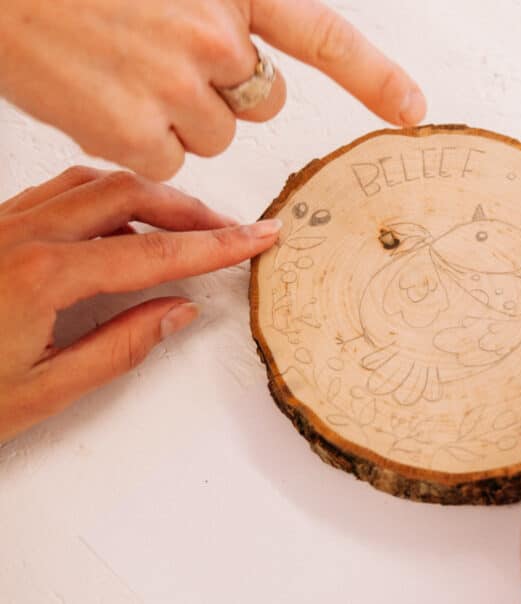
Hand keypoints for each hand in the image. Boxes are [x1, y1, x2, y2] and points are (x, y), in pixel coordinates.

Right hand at [0, 0, 425, 179]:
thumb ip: (217, 11)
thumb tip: (247, 56)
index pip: (324, 36)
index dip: (374, 76)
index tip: (411, 109)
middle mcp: (213, 35)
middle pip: (260, 102)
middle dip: (223, 91)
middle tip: (160, 56)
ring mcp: (175, 86)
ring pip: (212, 135)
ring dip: (175, 116)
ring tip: (118, 68)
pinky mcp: (133, 130)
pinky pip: (166, 161)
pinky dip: (136, 141)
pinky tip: (99, 96)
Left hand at [0, 166, 280, 440]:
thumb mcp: (44, 392)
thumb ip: (121, 346)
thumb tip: (179, 311)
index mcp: (43, 277)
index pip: (156, 252)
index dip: (217, 245)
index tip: (259, 237)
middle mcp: (23, 236)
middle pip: (130, 194)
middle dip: (192, 208)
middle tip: (232, 229)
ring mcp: (2, 224)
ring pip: (94, 182)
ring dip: (150, 196)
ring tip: (186, 223)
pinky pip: (59, 189)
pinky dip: (106, 195)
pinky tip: (121, 221)